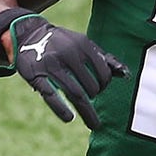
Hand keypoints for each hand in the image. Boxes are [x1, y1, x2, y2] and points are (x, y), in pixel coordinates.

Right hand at [0, 15, 127, 128]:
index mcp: (82, 45)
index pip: (103, 72)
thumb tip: (126, 74)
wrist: (29, 33)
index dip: (105, 85)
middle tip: (93, 103)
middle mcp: (68, 53)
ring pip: (74, 92)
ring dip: (86, 110)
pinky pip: (50, 95)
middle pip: (90, 85)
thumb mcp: (83, 44)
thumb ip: (104, 58)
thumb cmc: (63, 43)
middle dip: (95, 97)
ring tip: (94, 123)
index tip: (101, 90)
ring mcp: (51, 65)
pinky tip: (69, 118)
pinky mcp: (35, 75)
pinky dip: (61, 108)